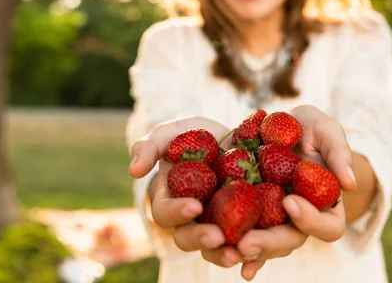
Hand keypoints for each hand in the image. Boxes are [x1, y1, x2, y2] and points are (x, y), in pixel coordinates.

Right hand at [129, 117, 244, 269]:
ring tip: (239, 253)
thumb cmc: (196, 136)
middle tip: (217, 237)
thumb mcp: (174, 132)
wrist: (235, 139)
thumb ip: (150, 145)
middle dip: (200, 239)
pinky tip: (257, 260)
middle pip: (187, 238)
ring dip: (223, 255)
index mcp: (169, 198)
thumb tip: (134, 170)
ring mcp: (216, 225)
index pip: (165, 211)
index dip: (176, 211)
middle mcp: (191, 218)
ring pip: (213, 250)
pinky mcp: (242, 229)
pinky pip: (244, 247)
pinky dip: (251, 257)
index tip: (194, 205)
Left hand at [235, 105, 355, 279]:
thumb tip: (349, 183)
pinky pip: (240, 234)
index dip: (311, 220)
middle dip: (269, 243)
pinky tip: (217, 251)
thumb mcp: (326, 131)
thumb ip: (338, 152)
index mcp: (326, 206)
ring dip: (246, 250)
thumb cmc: (310, 128)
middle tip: (246, 242)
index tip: (290, 200)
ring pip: (264, 245)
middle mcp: (300, 220)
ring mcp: (274, 220)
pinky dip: (228, 247)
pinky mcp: (248, 214)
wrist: (277, 125)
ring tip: (228, 249)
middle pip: (290, 241)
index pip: (328, 227)